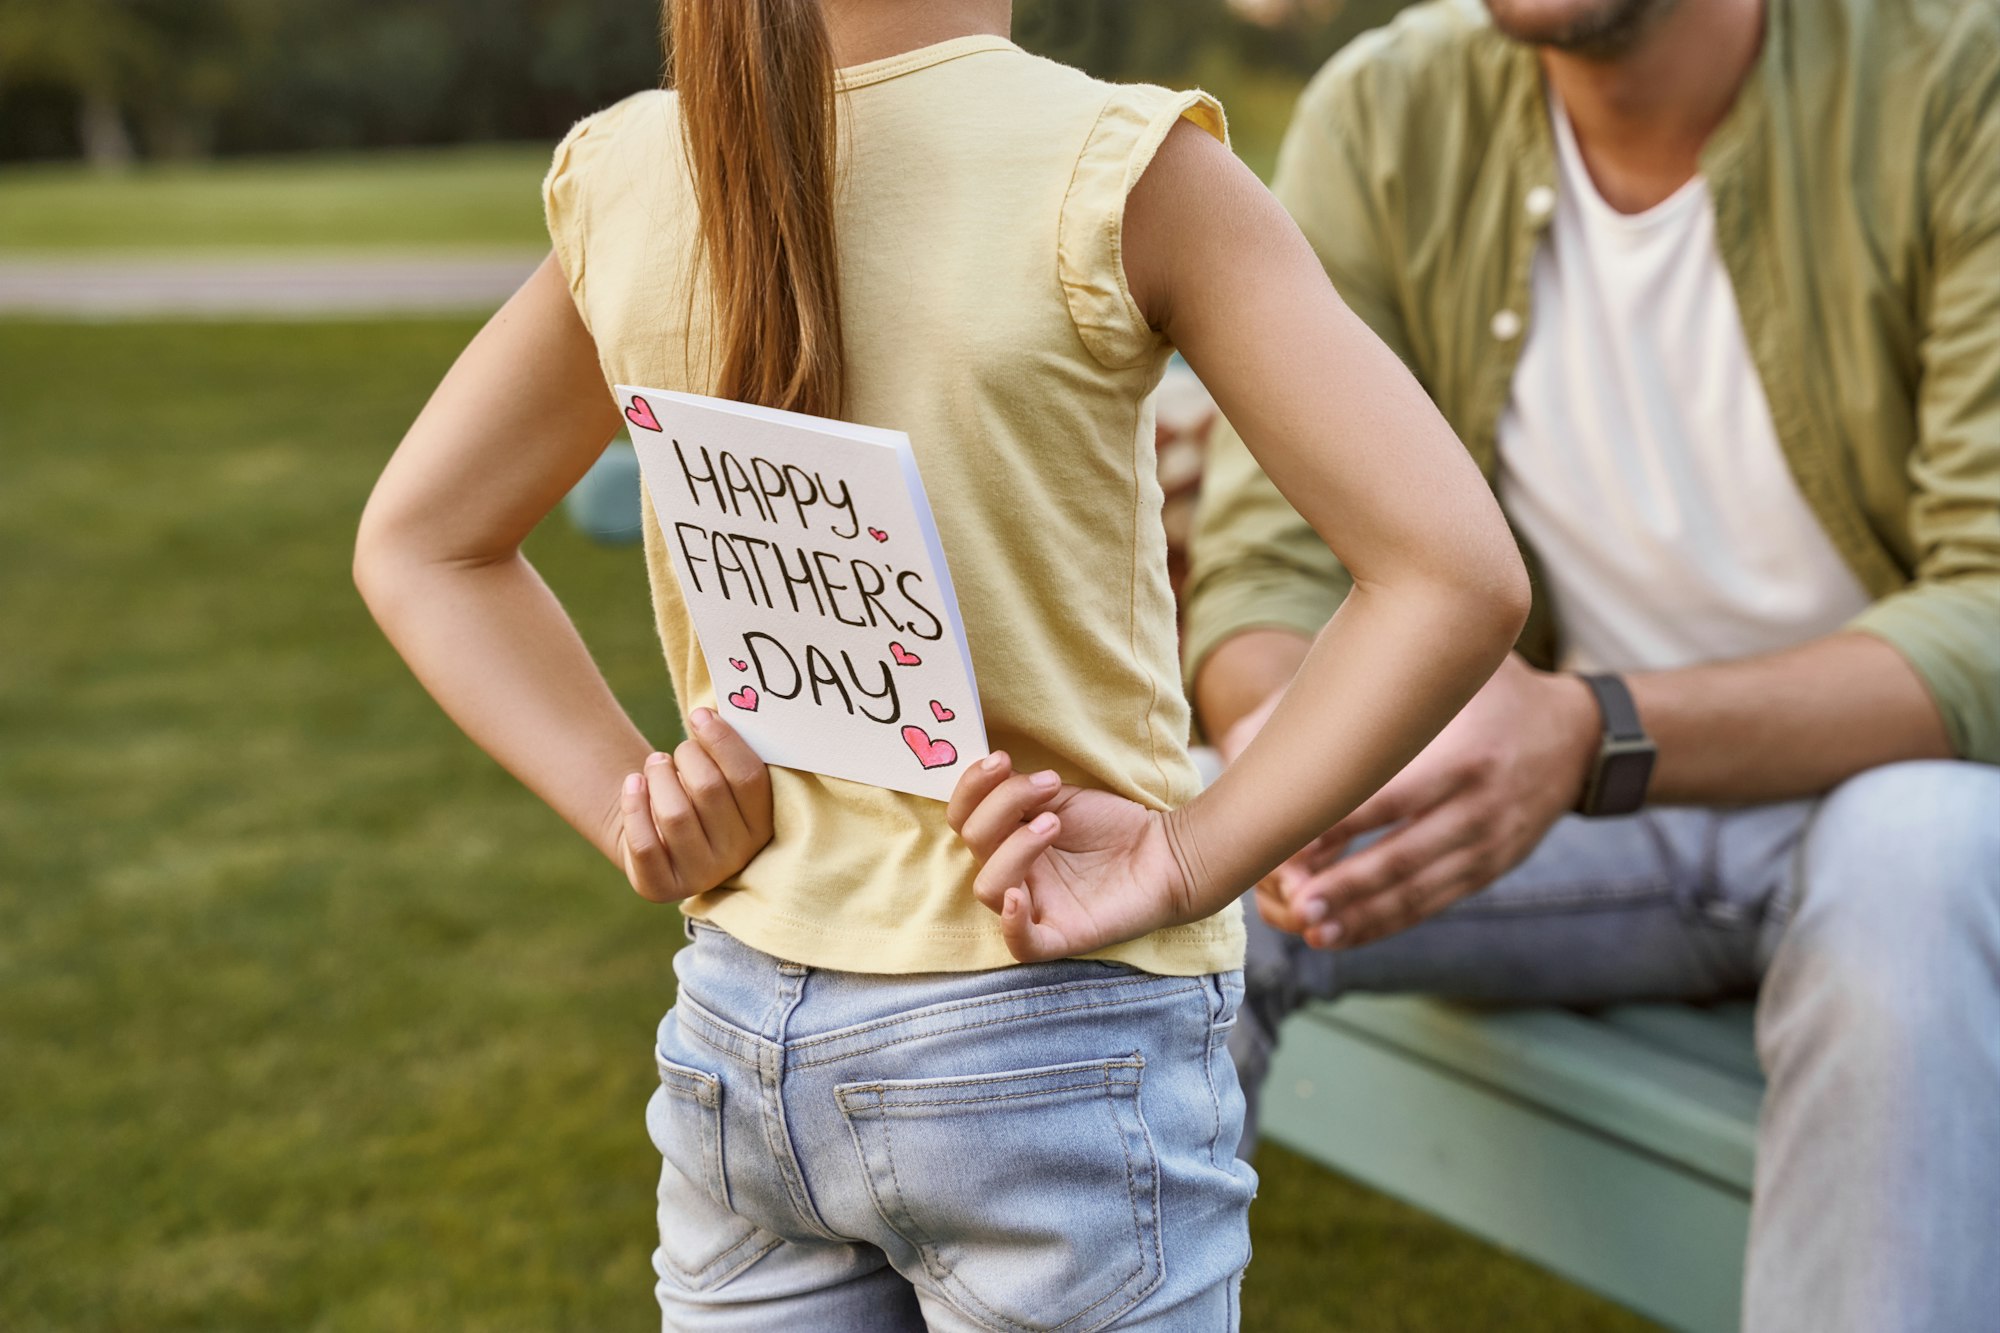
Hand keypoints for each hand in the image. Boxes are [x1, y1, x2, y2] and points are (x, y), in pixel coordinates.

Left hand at [617, 707, 772, 901]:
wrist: (663, 844)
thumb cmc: (698, 797)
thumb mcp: (722, 779)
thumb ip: (726, 752)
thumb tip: (709, 713)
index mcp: (762, 825)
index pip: (749, 778)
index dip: (723, 741)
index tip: (699, 716)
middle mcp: (738, 855)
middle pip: (709, 790)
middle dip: (686, 756)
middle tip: (675, 750)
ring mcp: (700, 875)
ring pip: (674, 815)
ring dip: (659, 776)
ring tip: (655, 764)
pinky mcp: (661, 887)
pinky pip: (644, 842)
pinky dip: (633, 805)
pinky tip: (632, 783)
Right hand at [947, 752, 1199, 962]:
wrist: (1167, 851)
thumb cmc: (1113, 826)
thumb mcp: (1059, 799)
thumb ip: (1019, 793)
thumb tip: (991, 773)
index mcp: (1006, 840)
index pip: (964, 819)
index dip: (971, 788)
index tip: (1001, 759)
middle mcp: (1014, 874)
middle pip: (975, 844)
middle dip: (1004, 805)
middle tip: (1049, 784)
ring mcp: (1035, 907)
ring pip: (990, 888)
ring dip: (1015, 847)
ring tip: (1055, 823)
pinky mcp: (1062, 936)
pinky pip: (1022, 944)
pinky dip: (1013, 923)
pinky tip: (1020, 895)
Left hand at [1265, 655, 1599, 948]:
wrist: (1576, 737)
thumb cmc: (1492, 693)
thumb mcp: (1458, 673)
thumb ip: (1392, 685)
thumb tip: (1306, 699)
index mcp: (1465, 755)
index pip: (1393, 796)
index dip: (1342, 823)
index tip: (1291, 841)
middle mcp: (1479, 807)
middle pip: (1403, 854)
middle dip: (1346, 883)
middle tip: (1293, 902)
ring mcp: (1487, 845)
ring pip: (1415, 890)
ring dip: (1360, 914)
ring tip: (1310, 929)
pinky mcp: (1487, 870)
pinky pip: (1431, 903)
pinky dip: (1384, 923)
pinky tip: (1340, 935)